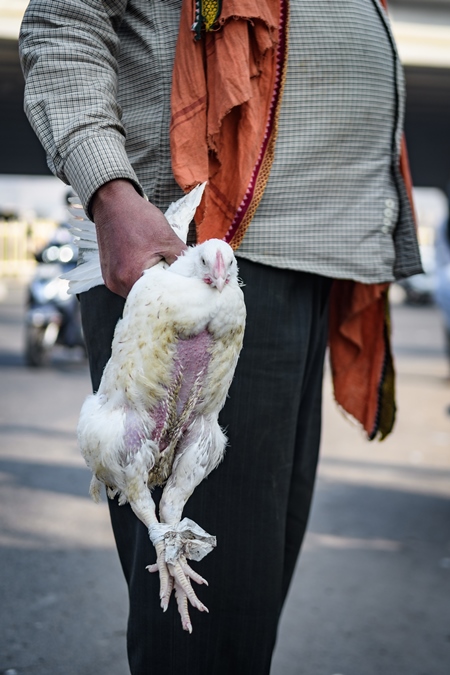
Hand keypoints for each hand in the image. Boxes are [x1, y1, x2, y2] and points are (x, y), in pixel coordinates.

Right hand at [91, 179, 186, 296]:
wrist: (112, 201)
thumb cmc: (137, 217)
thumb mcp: (167, 238)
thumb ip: (183, 259)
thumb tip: (197, 274)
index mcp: (129, 277)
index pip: (156, 298)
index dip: (172, 295)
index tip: (185, 290)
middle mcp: (116, 283)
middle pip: (145, 297)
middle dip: (162, 290)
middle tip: (177, 282)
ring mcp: (110, 280)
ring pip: (137, 291)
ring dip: (151, 284)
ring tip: (163, 272)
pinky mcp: (108, 274)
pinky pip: (128, 283)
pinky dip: (140, 278)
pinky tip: (149, 267)